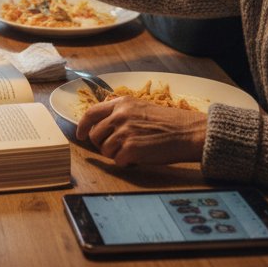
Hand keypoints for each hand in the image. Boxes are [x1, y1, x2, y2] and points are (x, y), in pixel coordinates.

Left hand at [75, 96, 206, 165]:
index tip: (80, 134)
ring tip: (131, 151)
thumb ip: (120, 112)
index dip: (82, 126)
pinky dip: (125, 162)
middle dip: (100, 144)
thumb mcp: (140, 107)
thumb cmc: (167, 122)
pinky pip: (117, 161)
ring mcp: (124, 132)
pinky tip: (138, 157)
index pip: (91, 113)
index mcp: (121, 103)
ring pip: (104, 150)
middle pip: (94, 135)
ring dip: (115, 154)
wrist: (187, 132)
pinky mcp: (130, 149)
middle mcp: (120, 115)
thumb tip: (102, 123)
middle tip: (114, 148)